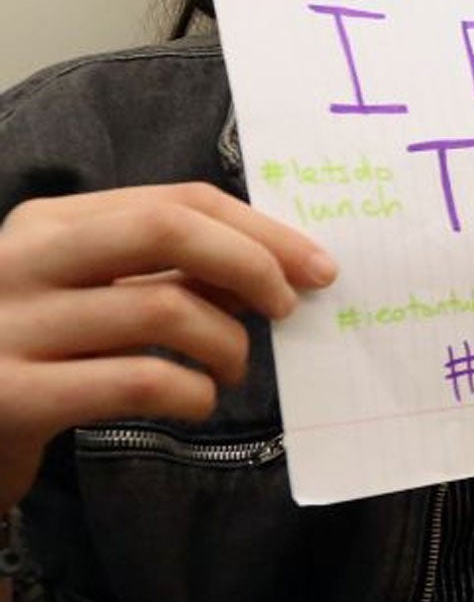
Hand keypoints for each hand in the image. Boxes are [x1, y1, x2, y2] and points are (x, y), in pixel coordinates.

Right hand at [0, 183, 336, 507]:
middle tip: (289, 307)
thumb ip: (161, 272)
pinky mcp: (16, 397)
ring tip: (230, 369)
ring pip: (165, 310)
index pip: (174, 201)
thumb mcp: (88, 295)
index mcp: (47, 224)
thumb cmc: (40, 356)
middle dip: (252, 263)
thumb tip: (276, 264)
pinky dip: (194, 393)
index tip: (315, 264)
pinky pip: (141, 381)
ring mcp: (13, 327)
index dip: (259, 229)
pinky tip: (196, 401)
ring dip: (229, 344)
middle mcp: (22, 261)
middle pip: (167, 230)